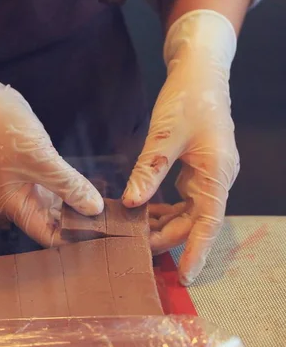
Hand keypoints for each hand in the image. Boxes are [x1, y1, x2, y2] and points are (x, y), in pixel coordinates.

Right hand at [0, 42, 102, 245]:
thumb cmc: (4, 131)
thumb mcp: (41, 160)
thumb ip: (69, 186)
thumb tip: (95, 209)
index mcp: (16, 206)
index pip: (49, 236)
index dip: (75, 239)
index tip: (103, 235)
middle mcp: (21, 200)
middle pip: (55, 223)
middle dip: (81, 223)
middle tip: (114, 223)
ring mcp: (27, 183)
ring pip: (58, 204)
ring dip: (79, 206)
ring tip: (108, 210)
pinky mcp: (34, 168)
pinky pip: (57, 186)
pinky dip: (72, 189)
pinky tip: (92, 189)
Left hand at [122, 10, 239, 284]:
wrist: (199, 71)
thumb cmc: (187, 99)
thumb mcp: (164, 135)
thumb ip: (149, 170)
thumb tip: (132, 203)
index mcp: (216, 173)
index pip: (209, 222)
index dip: (196, 250)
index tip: (185, 275)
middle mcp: (216, 177)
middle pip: (195, 219)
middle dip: (168, 237)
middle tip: (138, 250)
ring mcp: (207, 172)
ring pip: (187, 210)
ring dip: (164, 222)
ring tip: (135, 233)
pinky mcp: (196, 166)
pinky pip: (181, 196)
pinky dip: (163, 206)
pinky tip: (141, 210)